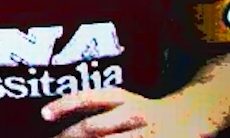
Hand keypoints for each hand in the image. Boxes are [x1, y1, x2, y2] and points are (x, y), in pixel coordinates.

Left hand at [42, 87, 209, 136]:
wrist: (188, 118)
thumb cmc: (140, 111)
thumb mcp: (118, 102)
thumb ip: (92, 110)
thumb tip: (53, 123)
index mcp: (120, 98)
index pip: (87, 98)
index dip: (64, 105)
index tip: (43, 114)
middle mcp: (132, 114)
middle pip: (93, 128)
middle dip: (69, 137)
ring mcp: (145, 134)